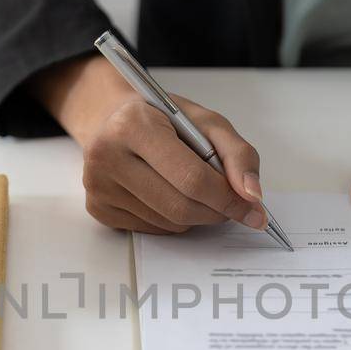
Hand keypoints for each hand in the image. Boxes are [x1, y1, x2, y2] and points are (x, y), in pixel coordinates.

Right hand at [32, 53, 267, 233]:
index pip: (191, 178)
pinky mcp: (97, 208)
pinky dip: (173, 219)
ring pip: (169, 223)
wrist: (113, 119)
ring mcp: (98, 186)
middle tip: (230, 203)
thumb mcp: (206, 122)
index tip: (253, 209)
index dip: (228, 198)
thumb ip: (238, 155)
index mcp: (133, 125)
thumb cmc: (163, 119)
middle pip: (181, 206)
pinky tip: (167, 193)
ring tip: (193, 189)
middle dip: (216, 211)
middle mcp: (106, 156)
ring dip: (196, 215)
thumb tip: (253, 197)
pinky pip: (153, 230)